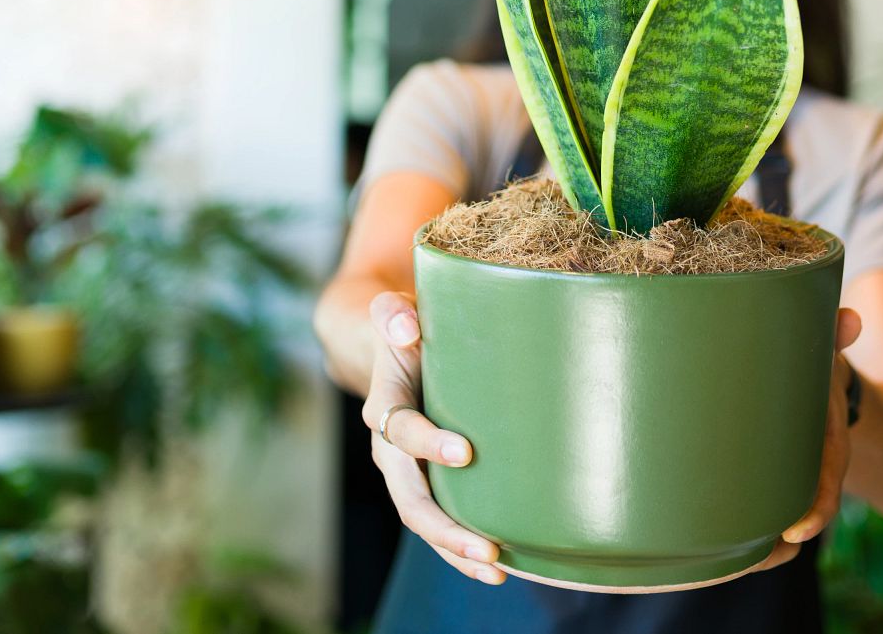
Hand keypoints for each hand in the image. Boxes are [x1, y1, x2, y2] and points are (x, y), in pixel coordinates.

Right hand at [361, 290, 504, 584]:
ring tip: (497, 570)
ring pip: (423, 520)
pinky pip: (438, 524)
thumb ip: (394, 313)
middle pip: (409, 497)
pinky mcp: (427, 482)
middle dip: (446, 527)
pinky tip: (498, 568)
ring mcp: (406, 471)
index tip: (466, 452)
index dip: (428, 443)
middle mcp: (389, 448)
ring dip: (456, 550)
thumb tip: (407, 325)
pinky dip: (461, 550)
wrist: (392, 346)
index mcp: (384, 404)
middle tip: (488, 547)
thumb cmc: (406, 327)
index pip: (400, 429)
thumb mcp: (395, 311)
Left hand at [748, 307, 862, 574]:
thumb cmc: (816, 373)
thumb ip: (832, 338)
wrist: (823, 394)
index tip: (797, 532)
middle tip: (751, 555)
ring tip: (722, 562)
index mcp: (824, 447)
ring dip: (753, 550)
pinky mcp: (764, 486)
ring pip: (774, 529)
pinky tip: (710, 555)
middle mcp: (807, 472)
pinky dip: (740, 541)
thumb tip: (850, 319)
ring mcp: (786, 483)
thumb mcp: (825, 356)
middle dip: (775, 544)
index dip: (816, 511)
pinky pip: (756, 521)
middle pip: (796, 519)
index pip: (825, 487)